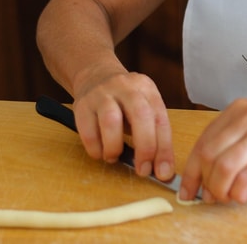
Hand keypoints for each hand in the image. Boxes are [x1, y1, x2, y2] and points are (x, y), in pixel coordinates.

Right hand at [71, 68, 175, 182]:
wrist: (94, 75)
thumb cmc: (124, 101)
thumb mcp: (143, 107)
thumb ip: (152, 133)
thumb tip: (160, 168)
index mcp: (147, 88)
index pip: (160, 119)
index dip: (164, 148)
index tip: (164, 172)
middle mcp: (126, 87)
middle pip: (140, 115)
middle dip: (145, 148)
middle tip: (143, 170)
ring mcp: (102, 94)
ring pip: (111, 121)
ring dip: (115, 147)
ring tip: (114, 157)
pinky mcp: (81, 105)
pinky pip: (87, 131)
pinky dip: (96, 149)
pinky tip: (100, 152)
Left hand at [178, 97, 246, 203]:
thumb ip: (233, 137)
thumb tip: (208, 169)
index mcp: (238, 110)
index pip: (204, 141)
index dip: (191, 169)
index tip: (188, 188)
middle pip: (209, 155)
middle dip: (203, 182)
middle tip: (207, 197)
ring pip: (224, 167)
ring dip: (219, 189)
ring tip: (224, 198)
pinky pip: (246, 177)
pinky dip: (237, 192)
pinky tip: (241, 196)